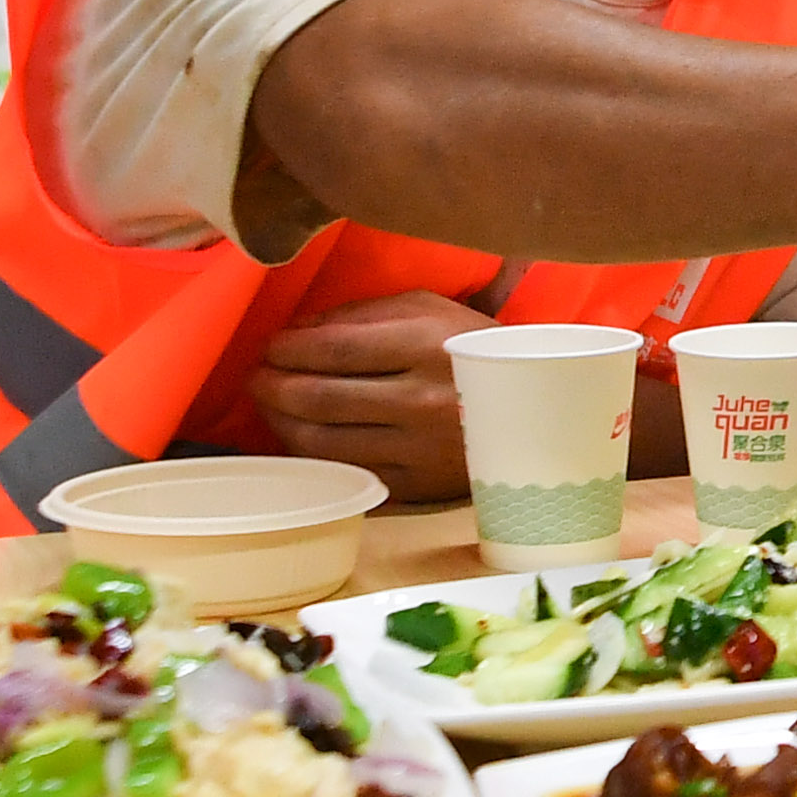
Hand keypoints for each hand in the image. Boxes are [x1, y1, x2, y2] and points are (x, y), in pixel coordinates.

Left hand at [247, 288, 494, 491]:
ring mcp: (417, 449)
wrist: (539, 412)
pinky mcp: (417, 486)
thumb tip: (297, 332)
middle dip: (272, 385)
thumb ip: (361, 315)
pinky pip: (347, 473)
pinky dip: (312, 456)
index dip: (287, 349)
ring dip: (280, 422)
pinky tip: (301, 437)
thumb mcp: (428, 309)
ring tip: (271, 404)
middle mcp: (418, 401)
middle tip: (257, 376)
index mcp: (424, 347)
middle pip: (318, 398)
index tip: (271, 345)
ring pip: (322, 442)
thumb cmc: (475, 349)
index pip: (332, 350)